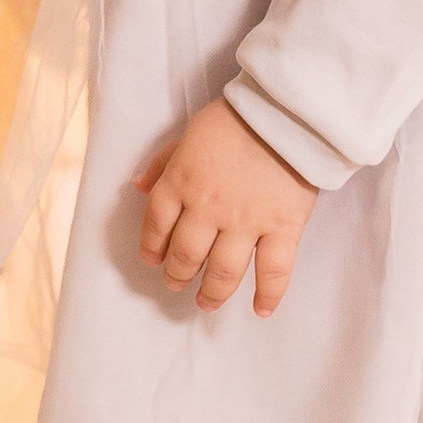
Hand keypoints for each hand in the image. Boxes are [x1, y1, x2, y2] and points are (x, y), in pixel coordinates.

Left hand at [132, 96, 315, 315]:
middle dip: (178, 275)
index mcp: (181, 182)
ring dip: (212, 292)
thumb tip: (137, 186)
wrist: (286, 112)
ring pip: (224, 271)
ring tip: (207, 302)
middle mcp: (208, 209)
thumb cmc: (236, 117)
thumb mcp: (189, 133)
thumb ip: (163, 162)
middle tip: (178, 284)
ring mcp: (246, 222)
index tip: (154, 260)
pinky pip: (274, 271)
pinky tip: (261, 310)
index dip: (152, 247)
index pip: (157, 225)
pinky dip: (269, 294)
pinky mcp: (283, 228)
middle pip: (187, 255)